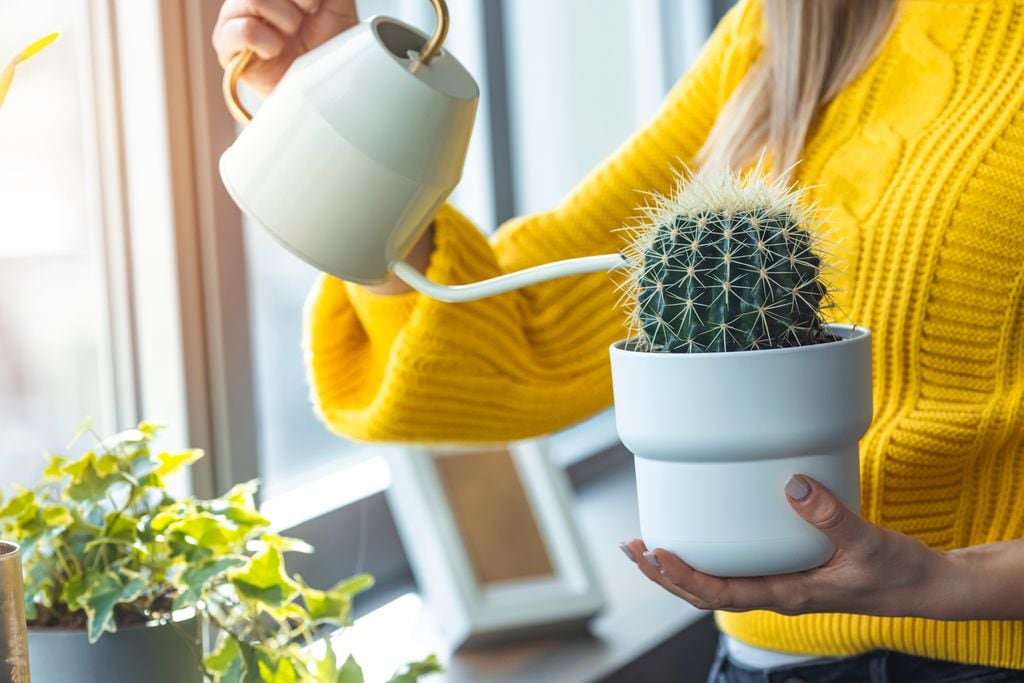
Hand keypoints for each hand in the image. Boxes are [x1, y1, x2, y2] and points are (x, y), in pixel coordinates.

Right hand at [212, 0, 358, 97]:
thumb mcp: (338, 6)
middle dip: (297, 1)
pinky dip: (266, 40)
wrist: (322, 89)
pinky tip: (276, 50)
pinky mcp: (227, 48)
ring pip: (253, 0)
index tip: (313, 5)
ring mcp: (235, 20)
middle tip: (305, 19)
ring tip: (291, 37)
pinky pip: (242, 30)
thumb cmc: (327, 49)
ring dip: (284, 20)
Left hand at [622, 475, 958, 618]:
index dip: (684, 577)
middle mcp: (776, 591)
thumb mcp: (866, 543)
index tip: (657, 554)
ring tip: (646, 544)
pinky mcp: (787, 567)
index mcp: (787, 595)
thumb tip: (794, 485)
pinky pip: (737, 566)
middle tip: (632, 547)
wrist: (922, 585)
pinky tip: (697, 535)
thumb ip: (831, 516)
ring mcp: (779, 581)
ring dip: (678, 567)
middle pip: (704, 593)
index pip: (720, 595)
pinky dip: (707, 554)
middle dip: (665, 573)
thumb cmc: (896, 572)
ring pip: (715, 582)